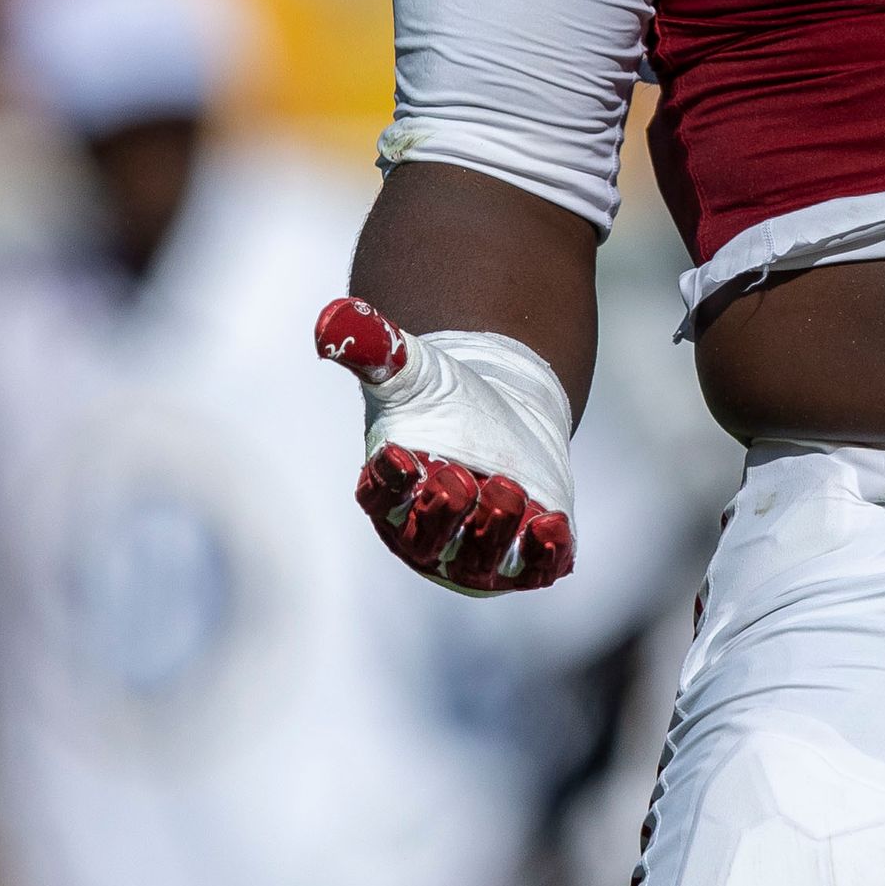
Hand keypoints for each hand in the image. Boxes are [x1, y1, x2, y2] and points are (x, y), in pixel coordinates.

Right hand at [316, 298, 577, 593]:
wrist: (505, 411)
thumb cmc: (445, 396)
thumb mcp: (411, 366)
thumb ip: (373, 346)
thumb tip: (332, 318)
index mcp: (390, 490)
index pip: (379, 496)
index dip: (387, 482)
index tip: (396, 455)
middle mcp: (426, 530)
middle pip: (428, 537)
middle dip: (443, 513)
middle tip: (458, 479)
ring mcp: (476, 548)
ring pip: (479, 557)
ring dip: (492, 530)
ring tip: (508, 489)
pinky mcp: (524, 555)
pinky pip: (532, 567)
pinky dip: (542, 553)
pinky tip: (552, 524)